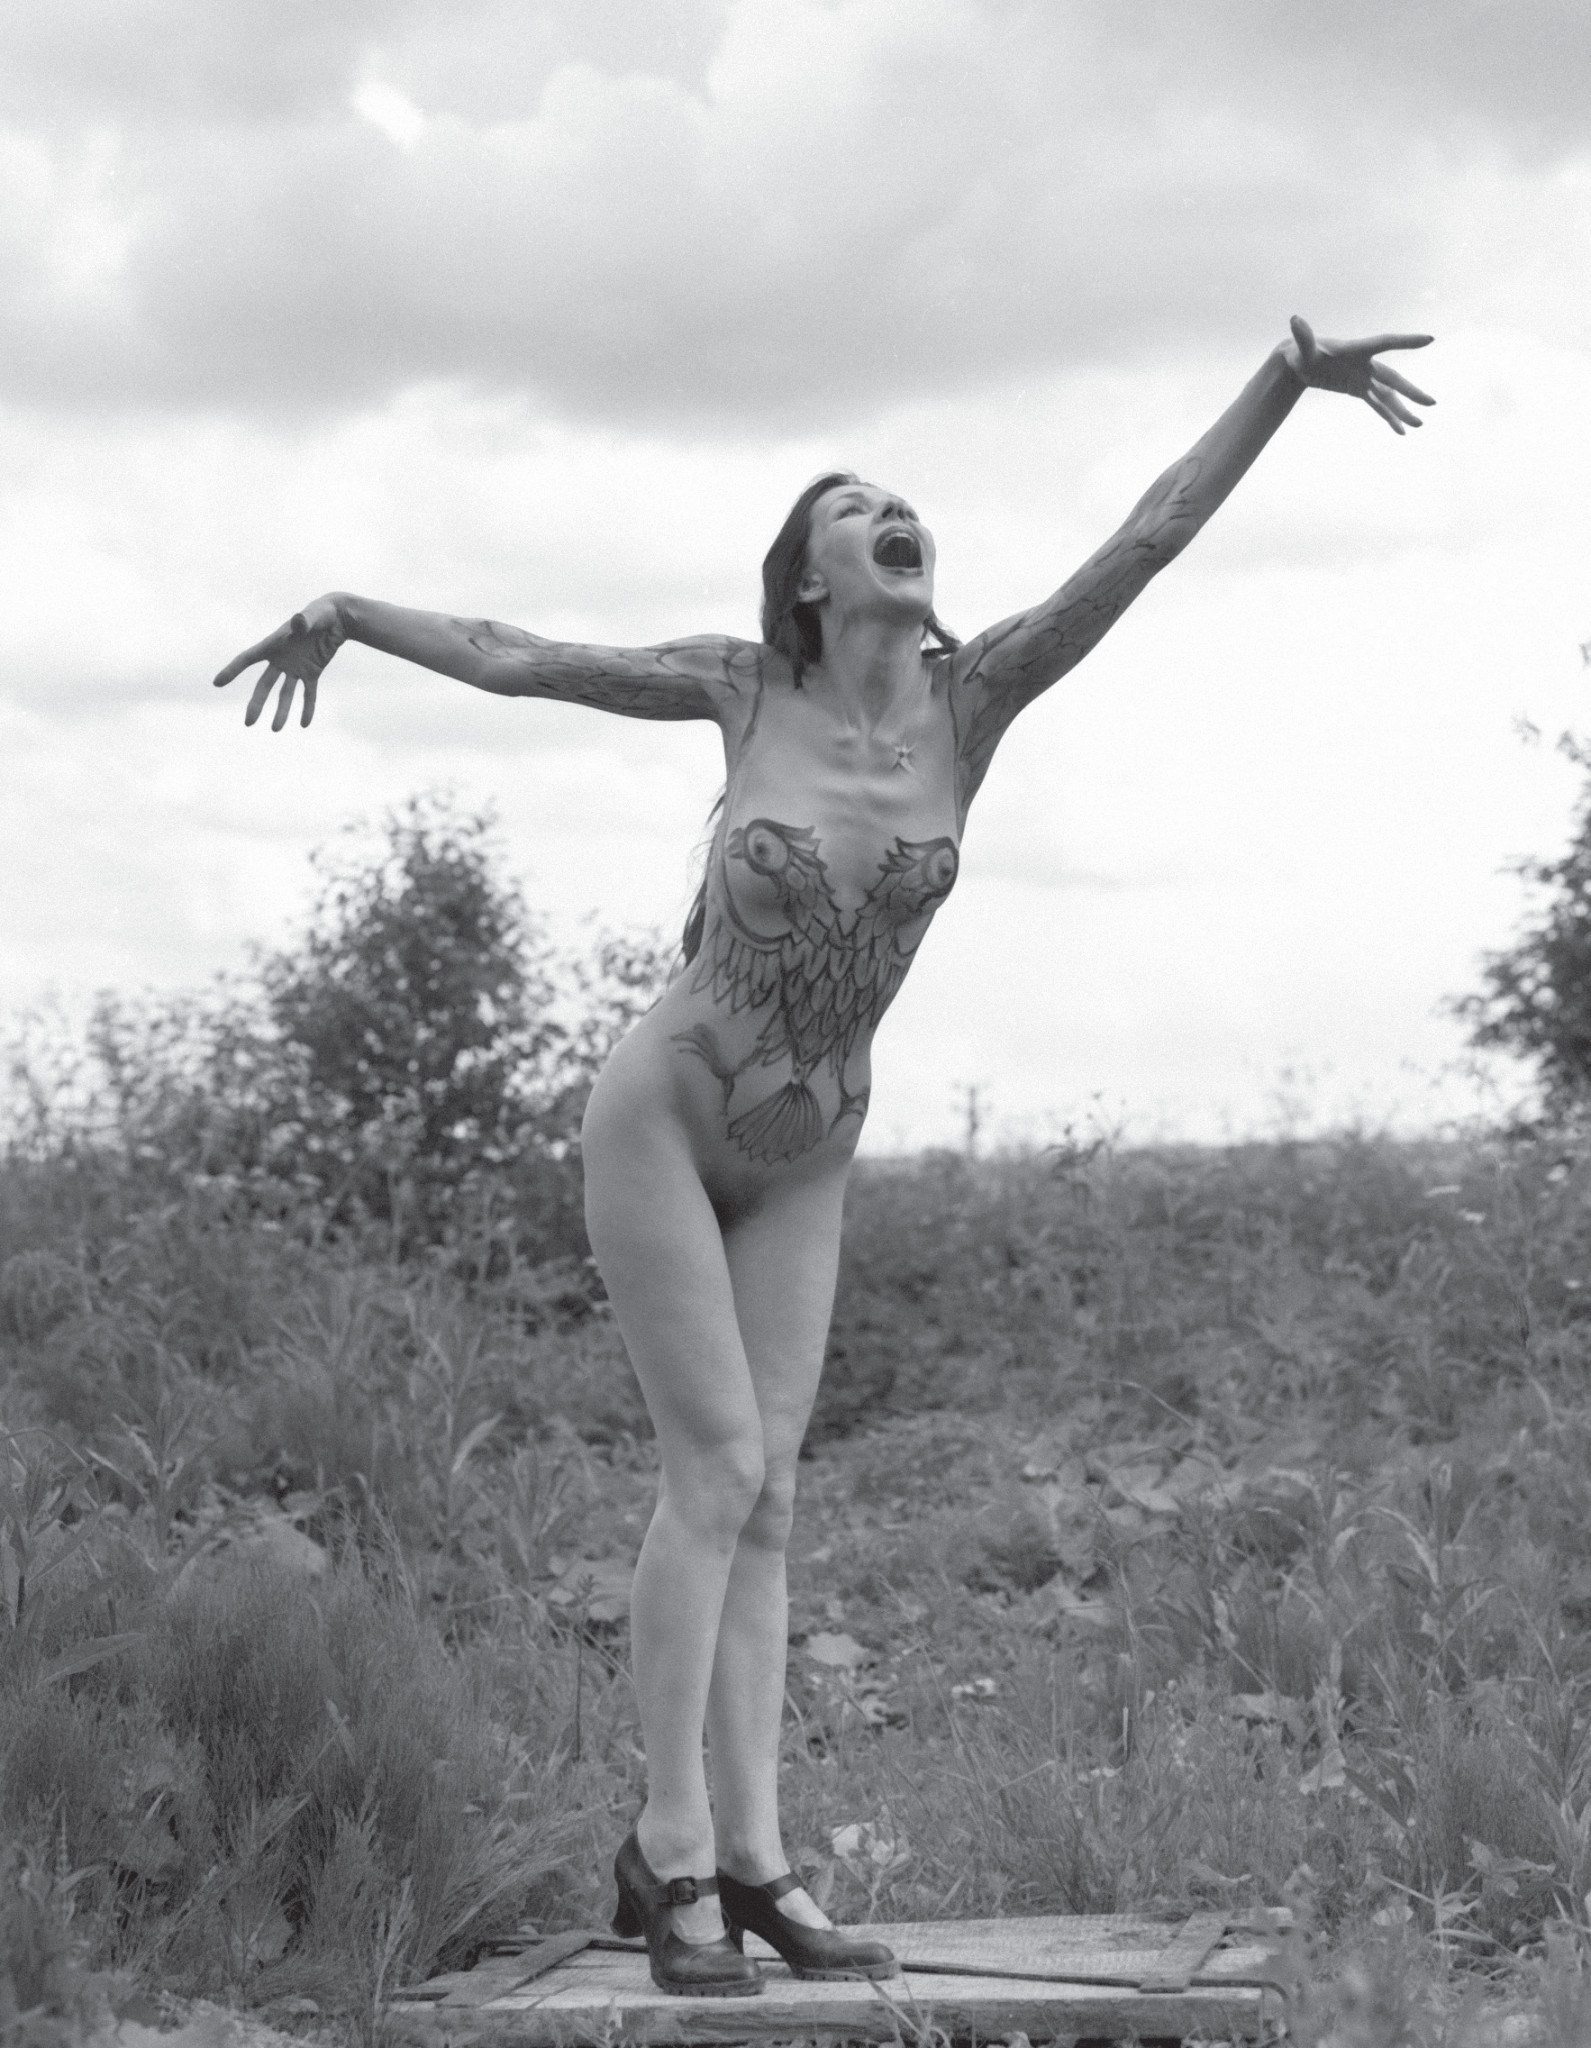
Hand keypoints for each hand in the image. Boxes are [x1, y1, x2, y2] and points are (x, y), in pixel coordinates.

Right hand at [212, 592, 346, 729]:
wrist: (338, 617)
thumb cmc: (321, 613)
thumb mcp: (313, 616)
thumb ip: (304, 621)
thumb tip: (298, 621)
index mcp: (274, 644)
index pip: (248, 659)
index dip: (232, 671)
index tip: (217, 683)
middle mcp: (281, 658)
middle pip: (265, 684)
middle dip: (256, 704)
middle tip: (248, 723)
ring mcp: (296, 667)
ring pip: (285, 693)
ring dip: (281, 711)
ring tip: (275, 729)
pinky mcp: (312, 672)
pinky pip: (308, 694)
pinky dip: (308, 708)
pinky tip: (304, 724)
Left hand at [1284, 316, 1434, 434]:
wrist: (1301, 362)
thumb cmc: (1302, 351)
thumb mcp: (1302, 347)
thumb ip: (1303, 336)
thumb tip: (1294, 320)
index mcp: (1358, 349)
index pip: (1386, 342)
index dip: (1406, 342)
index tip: (1430, 339)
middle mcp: (1366, 364)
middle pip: (1393, 379)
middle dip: (1411, 392)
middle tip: (1431, 403)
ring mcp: (1364, 378)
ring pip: (1388, 396)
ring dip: (1402, 410)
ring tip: (1418, 425)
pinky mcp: (1358, 389)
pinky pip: (1377, 405)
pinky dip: (1388, 417)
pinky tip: (1400, 430)